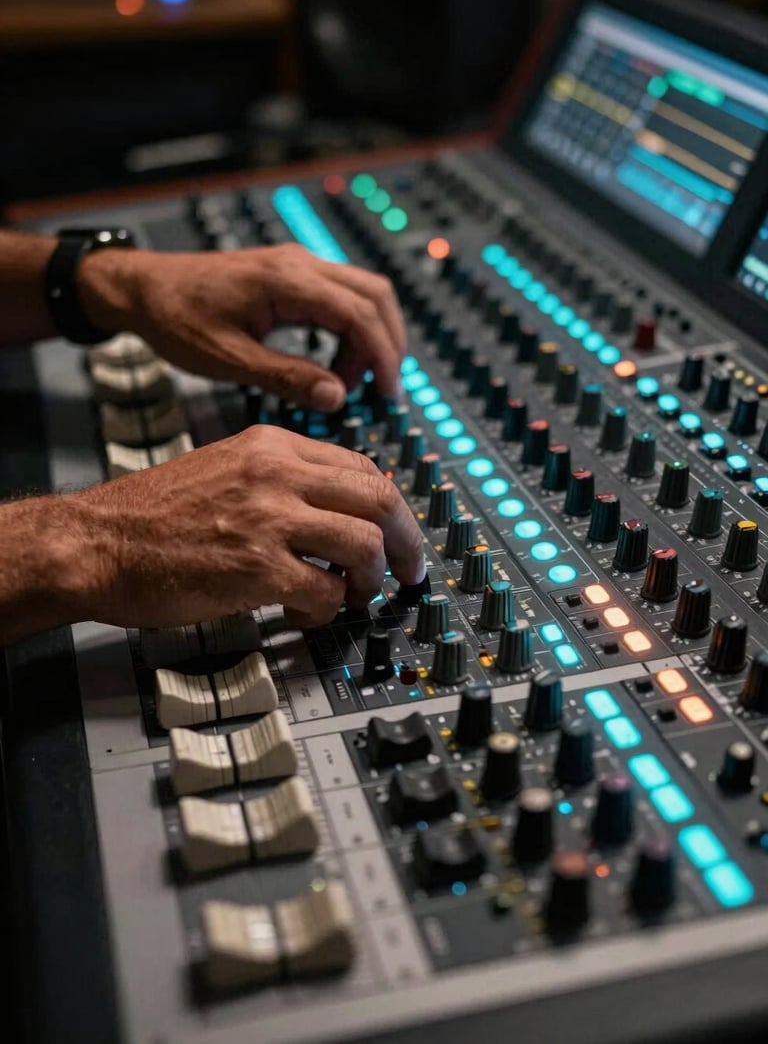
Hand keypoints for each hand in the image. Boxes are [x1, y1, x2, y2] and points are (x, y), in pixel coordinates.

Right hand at [66, 425, 424, 628]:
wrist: (93, 542)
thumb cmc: (151, 514)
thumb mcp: (225, 469)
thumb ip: (281, 480)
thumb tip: (338, 509)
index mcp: (271, 445)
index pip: (362, 466)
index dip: (388, 506)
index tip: (395, 531)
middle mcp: (276, 473)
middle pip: (379, 499)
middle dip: (405, 541)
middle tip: (408, 570)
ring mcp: (268, 519)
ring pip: (364, 544)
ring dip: (370, 579)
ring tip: (354, 596)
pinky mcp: (256, 568)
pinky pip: (325, 591)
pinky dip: (328, 608)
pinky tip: (308, 611)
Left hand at [79, 243, 405, 411]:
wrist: (143, 287)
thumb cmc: (176, 319)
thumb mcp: (228, 359)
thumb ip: (286, 378)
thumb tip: (336, 398)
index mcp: (287, 281)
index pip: (360, 313)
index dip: (381, 355)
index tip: (386, 393)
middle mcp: (300, 264)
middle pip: (375, 295)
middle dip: (386, 344)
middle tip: (379, 389)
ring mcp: (298, 265)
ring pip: (363, 292)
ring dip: (371, 335)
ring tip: (352, 381)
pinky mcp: (292, 274)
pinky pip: (341, 295)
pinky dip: (352, 327)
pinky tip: (335, 362)